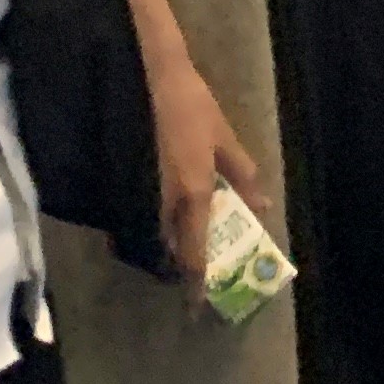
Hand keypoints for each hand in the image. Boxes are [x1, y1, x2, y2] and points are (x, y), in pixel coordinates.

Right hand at [147, 59, 268, 290]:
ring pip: (152, 234)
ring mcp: (138, 192)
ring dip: (166, 246)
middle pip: (170, 249)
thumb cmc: (191, 105)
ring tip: (180, 246)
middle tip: (193, 275)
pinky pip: (136, 216)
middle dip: (180, 266)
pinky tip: (160, 216)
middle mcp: (164, 200)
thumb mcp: (224, 137)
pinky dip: (149, 225)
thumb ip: (243, 176)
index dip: (196, 283)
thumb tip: (262, 208)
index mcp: (193, 192)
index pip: (194, 252)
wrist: (148, 75)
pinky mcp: (121, 182)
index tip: (197, 308)